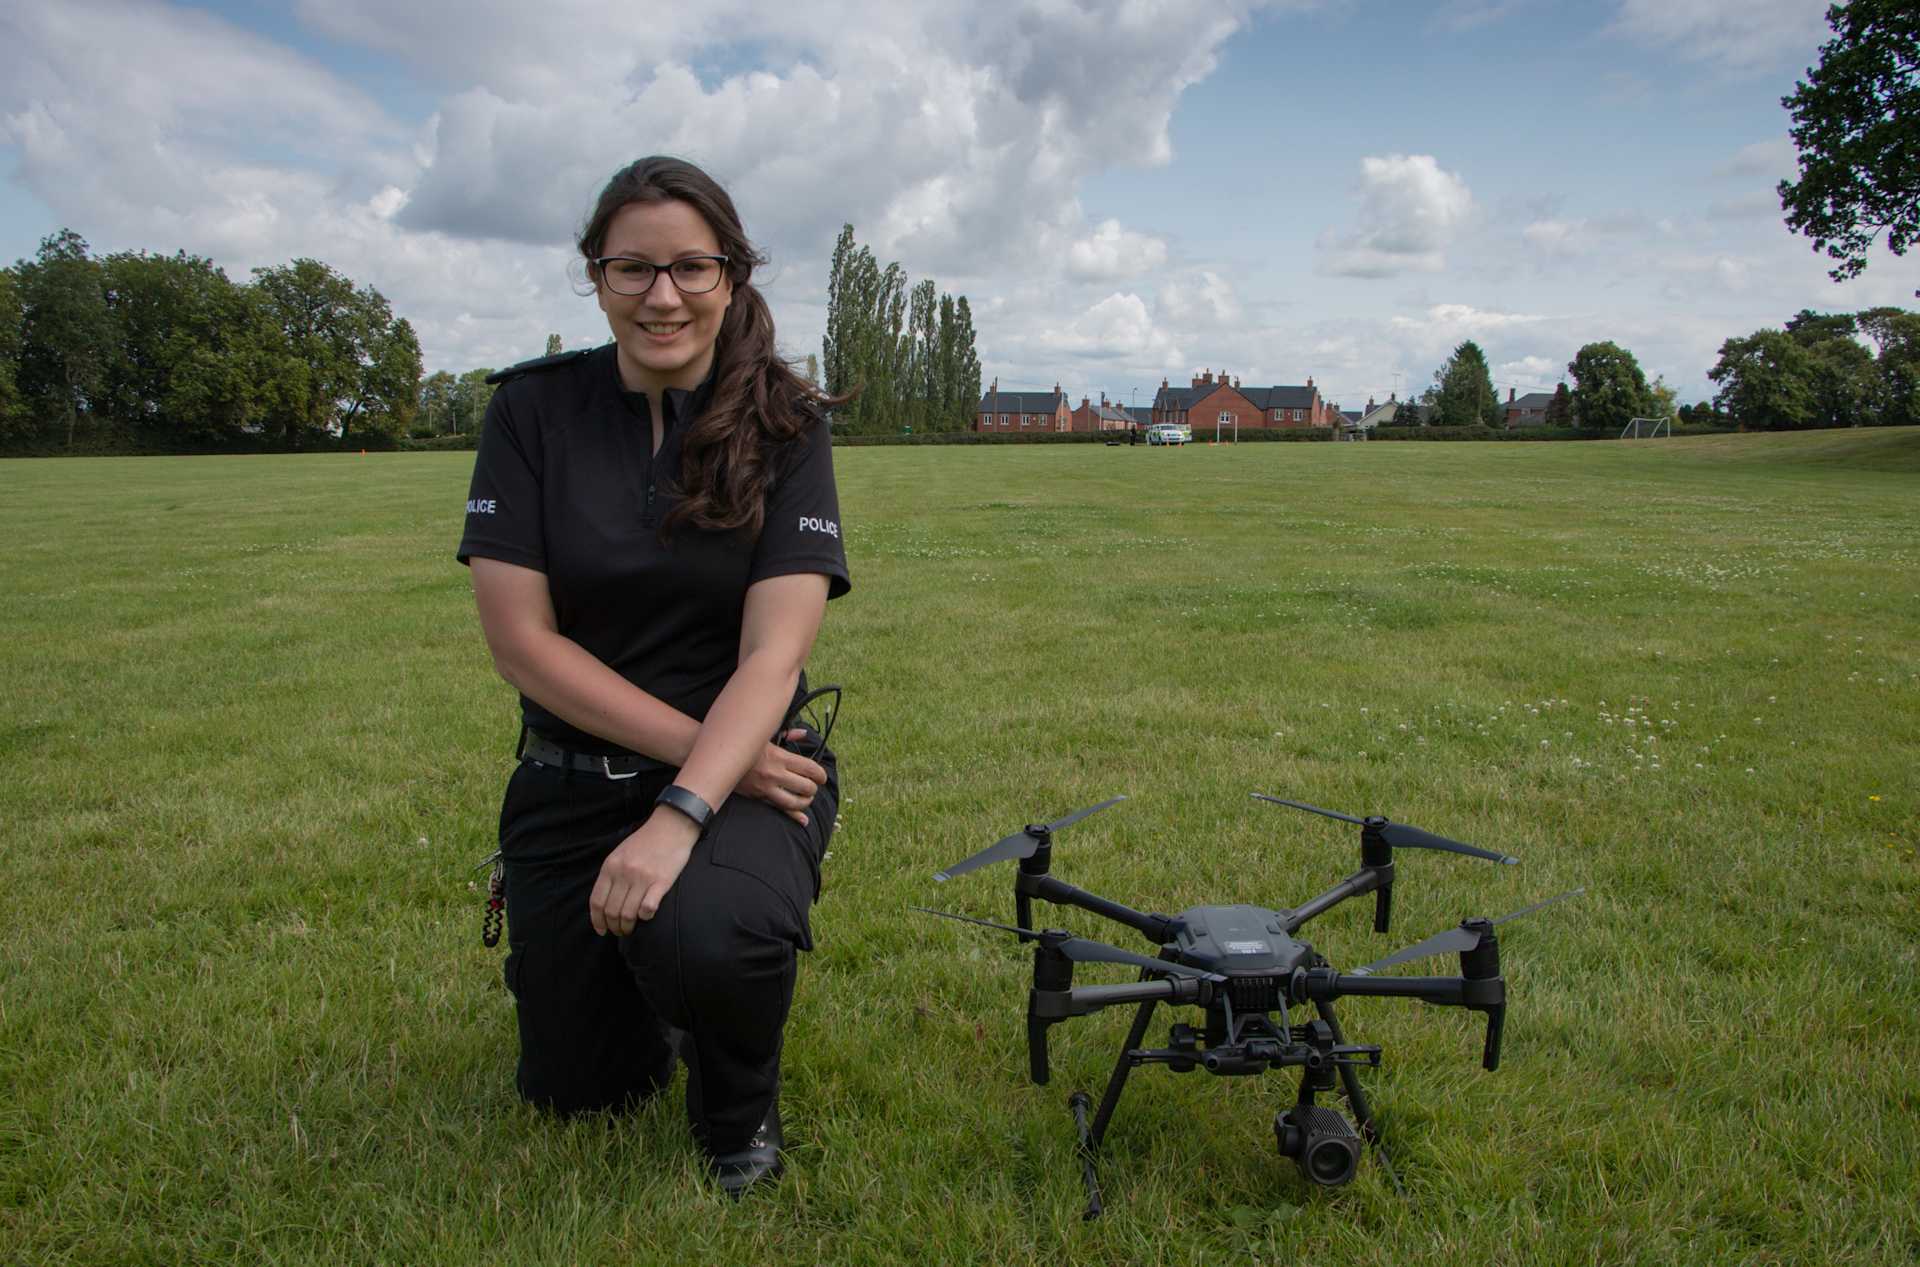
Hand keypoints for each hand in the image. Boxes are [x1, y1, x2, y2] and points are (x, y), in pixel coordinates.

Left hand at [590, 812, 700, 935]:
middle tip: (619, 931)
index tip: (602, 930)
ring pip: (628, 913)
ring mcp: (642, 878)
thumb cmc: (645, 841)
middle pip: (612, 911)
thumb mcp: (619, 854)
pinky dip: (645, 916)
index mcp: (610, 867)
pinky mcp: (661, 881)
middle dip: (614, 927)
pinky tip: (646, 915)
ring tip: (631, 929)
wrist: (672, 826)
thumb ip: (611, 875)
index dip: (597, 921)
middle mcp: (624, 873)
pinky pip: (648, 908)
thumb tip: (604, 902)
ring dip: (628, 926)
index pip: (597, 902)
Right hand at [734, 730, 825, 824]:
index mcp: (780, 757)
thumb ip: (788, 734)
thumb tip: (804, 734)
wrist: (718, 757)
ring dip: (805, 801)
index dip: (820, 774)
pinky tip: (803, 820)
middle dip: (813, 788)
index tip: (822, 777)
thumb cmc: (744, 744)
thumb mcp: (766, 736)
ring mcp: (766, 788)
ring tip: (806, 798)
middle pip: (806, 786)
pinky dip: (793, 816)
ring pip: (795, 802)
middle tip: (813, 786)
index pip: (810, 769)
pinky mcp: (758, 797)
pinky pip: (779, 809)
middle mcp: (775, 774)